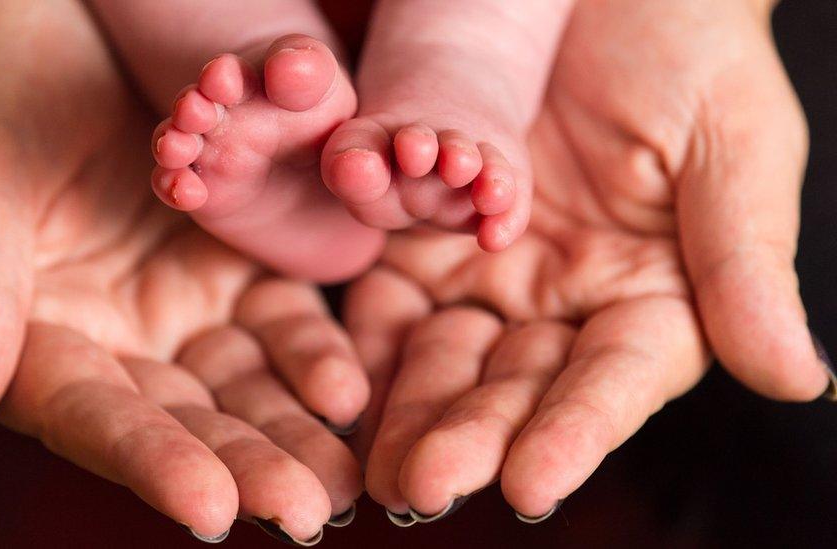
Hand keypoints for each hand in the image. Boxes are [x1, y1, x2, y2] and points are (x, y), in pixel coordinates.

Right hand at [0, 262, 363, 541]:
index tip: (210, 508)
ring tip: (346, 478)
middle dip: (246, 466)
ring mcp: (181, 305)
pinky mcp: (235, 263)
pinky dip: (313, 355)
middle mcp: (117, 342)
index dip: (151, 464)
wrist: (41, 25)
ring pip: (244, 382)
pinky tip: (348, 390)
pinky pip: (281, 318)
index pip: (96, 419)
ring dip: (295, 429)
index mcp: (37, 344)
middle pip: (185, 419)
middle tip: (307, 511)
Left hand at [345, 0, 831, 521]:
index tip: (534, 483)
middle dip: (472, 435)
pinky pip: (391, 299)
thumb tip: (798, 379)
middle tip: (426, 485)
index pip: (613, 381)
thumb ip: (745, 266)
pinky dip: (366, 342)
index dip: (576, 433)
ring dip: (409, 410)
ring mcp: (490, 276)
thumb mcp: (735, 149)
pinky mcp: (426, 240)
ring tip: (377, 465)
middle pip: (516, 385)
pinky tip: (337, 384)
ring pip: (445, 357)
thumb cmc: (690, 54)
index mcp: (651, 299)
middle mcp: (565, 305)